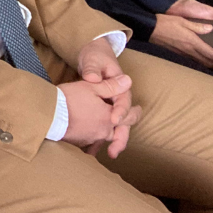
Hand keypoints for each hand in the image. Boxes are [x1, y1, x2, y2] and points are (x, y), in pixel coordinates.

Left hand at [62, 38, 139, 156]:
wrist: (93, 56)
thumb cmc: (96, 56)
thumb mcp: (94, 60)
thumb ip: (94, 69)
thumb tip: (93, 78)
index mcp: (120, 87)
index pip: (123, 102)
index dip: (120, 112)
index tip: (113, 120)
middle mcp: (118, 100)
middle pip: (124, 121)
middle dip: (120, 137)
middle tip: (113, 151)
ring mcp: (110, 107)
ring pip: (114, 129)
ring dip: (110, 142)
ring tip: (103, 156)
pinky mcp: (102, 112)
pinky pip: (101, 128)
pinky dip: (96, 140)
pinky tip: (88, 152)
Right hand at [151, 1, 212, 68]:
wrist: (151, 29)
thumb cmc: (167, 23)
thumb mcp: (184, 21)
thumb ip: (198, 26)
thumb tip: (210, 28)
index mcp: (192, 41)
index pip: (210, 53)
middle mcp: (188, 50)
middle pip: (206, 61)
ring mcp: (183, 53)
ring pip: (199, 62)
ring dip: (210, 64)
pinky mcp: (178, 53)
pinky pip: (193, 60)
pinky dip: (201, 62)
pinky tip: (202, 61)